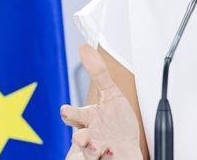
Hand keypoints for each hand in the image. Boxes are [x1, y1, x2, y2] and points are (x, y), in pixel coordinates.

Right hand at [60, 44, 141, 158]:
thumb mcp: (112, 95)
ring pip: (88, 153)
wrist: (130, 149)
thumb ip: (98, 73)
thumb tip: (84, 48)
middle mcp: (89, 136)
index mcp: (87, 119)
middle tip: (81, 137)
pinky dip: (105, 157)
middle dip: (80, 138)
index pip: (74, 115)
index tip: (65, 110)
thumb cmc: (118, 123)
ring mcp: (95, 152)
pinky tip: (111, 153)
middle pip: (79, 138)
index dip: (70, 113)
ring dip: (93, 150)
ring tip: (101, 146)